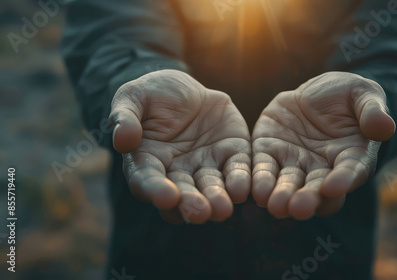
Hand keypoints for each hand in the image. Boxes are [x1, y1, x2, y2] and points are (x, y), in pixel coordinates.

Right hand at [110, 70, 250, 223]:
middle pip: (183, 193)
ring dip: (217, 199)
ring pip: (211, 187)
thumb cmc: (153, 94)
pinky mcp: (231, 154)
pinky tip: (243, 189)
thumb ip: (125, 116)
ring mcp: (205, 165)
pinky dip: (240, 180)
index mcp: (148, 161)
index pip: (148, 181)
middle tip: (201, 212)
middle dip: (192, 204)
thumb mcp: (133, 96)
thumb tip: (123, 140)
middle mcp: (177, 171)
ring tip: (223, 208)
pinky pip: (237, 169)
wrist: (187, 88)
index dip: (156, 190)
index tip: (167, 197)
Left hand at [251, 72, 394, 219]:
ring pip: (288, 185)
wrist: (316, 94)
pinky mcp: (270, 152)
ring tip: (275, 205)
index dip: (343, 180)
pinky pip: (264, 168)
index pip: (349, 172)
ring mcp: (295, 163)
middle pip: (316, 189)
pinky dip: (260, 180)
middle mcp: (322, 168)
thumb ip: (372, 111)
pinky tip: (255, 190)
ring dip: (282, 197)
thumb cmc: (348, 96)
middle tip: (299, 208)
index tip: (334, 187)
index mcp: (351, 157)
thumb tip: (385, 127)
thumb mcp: (363, 95)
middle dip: (307, 199)